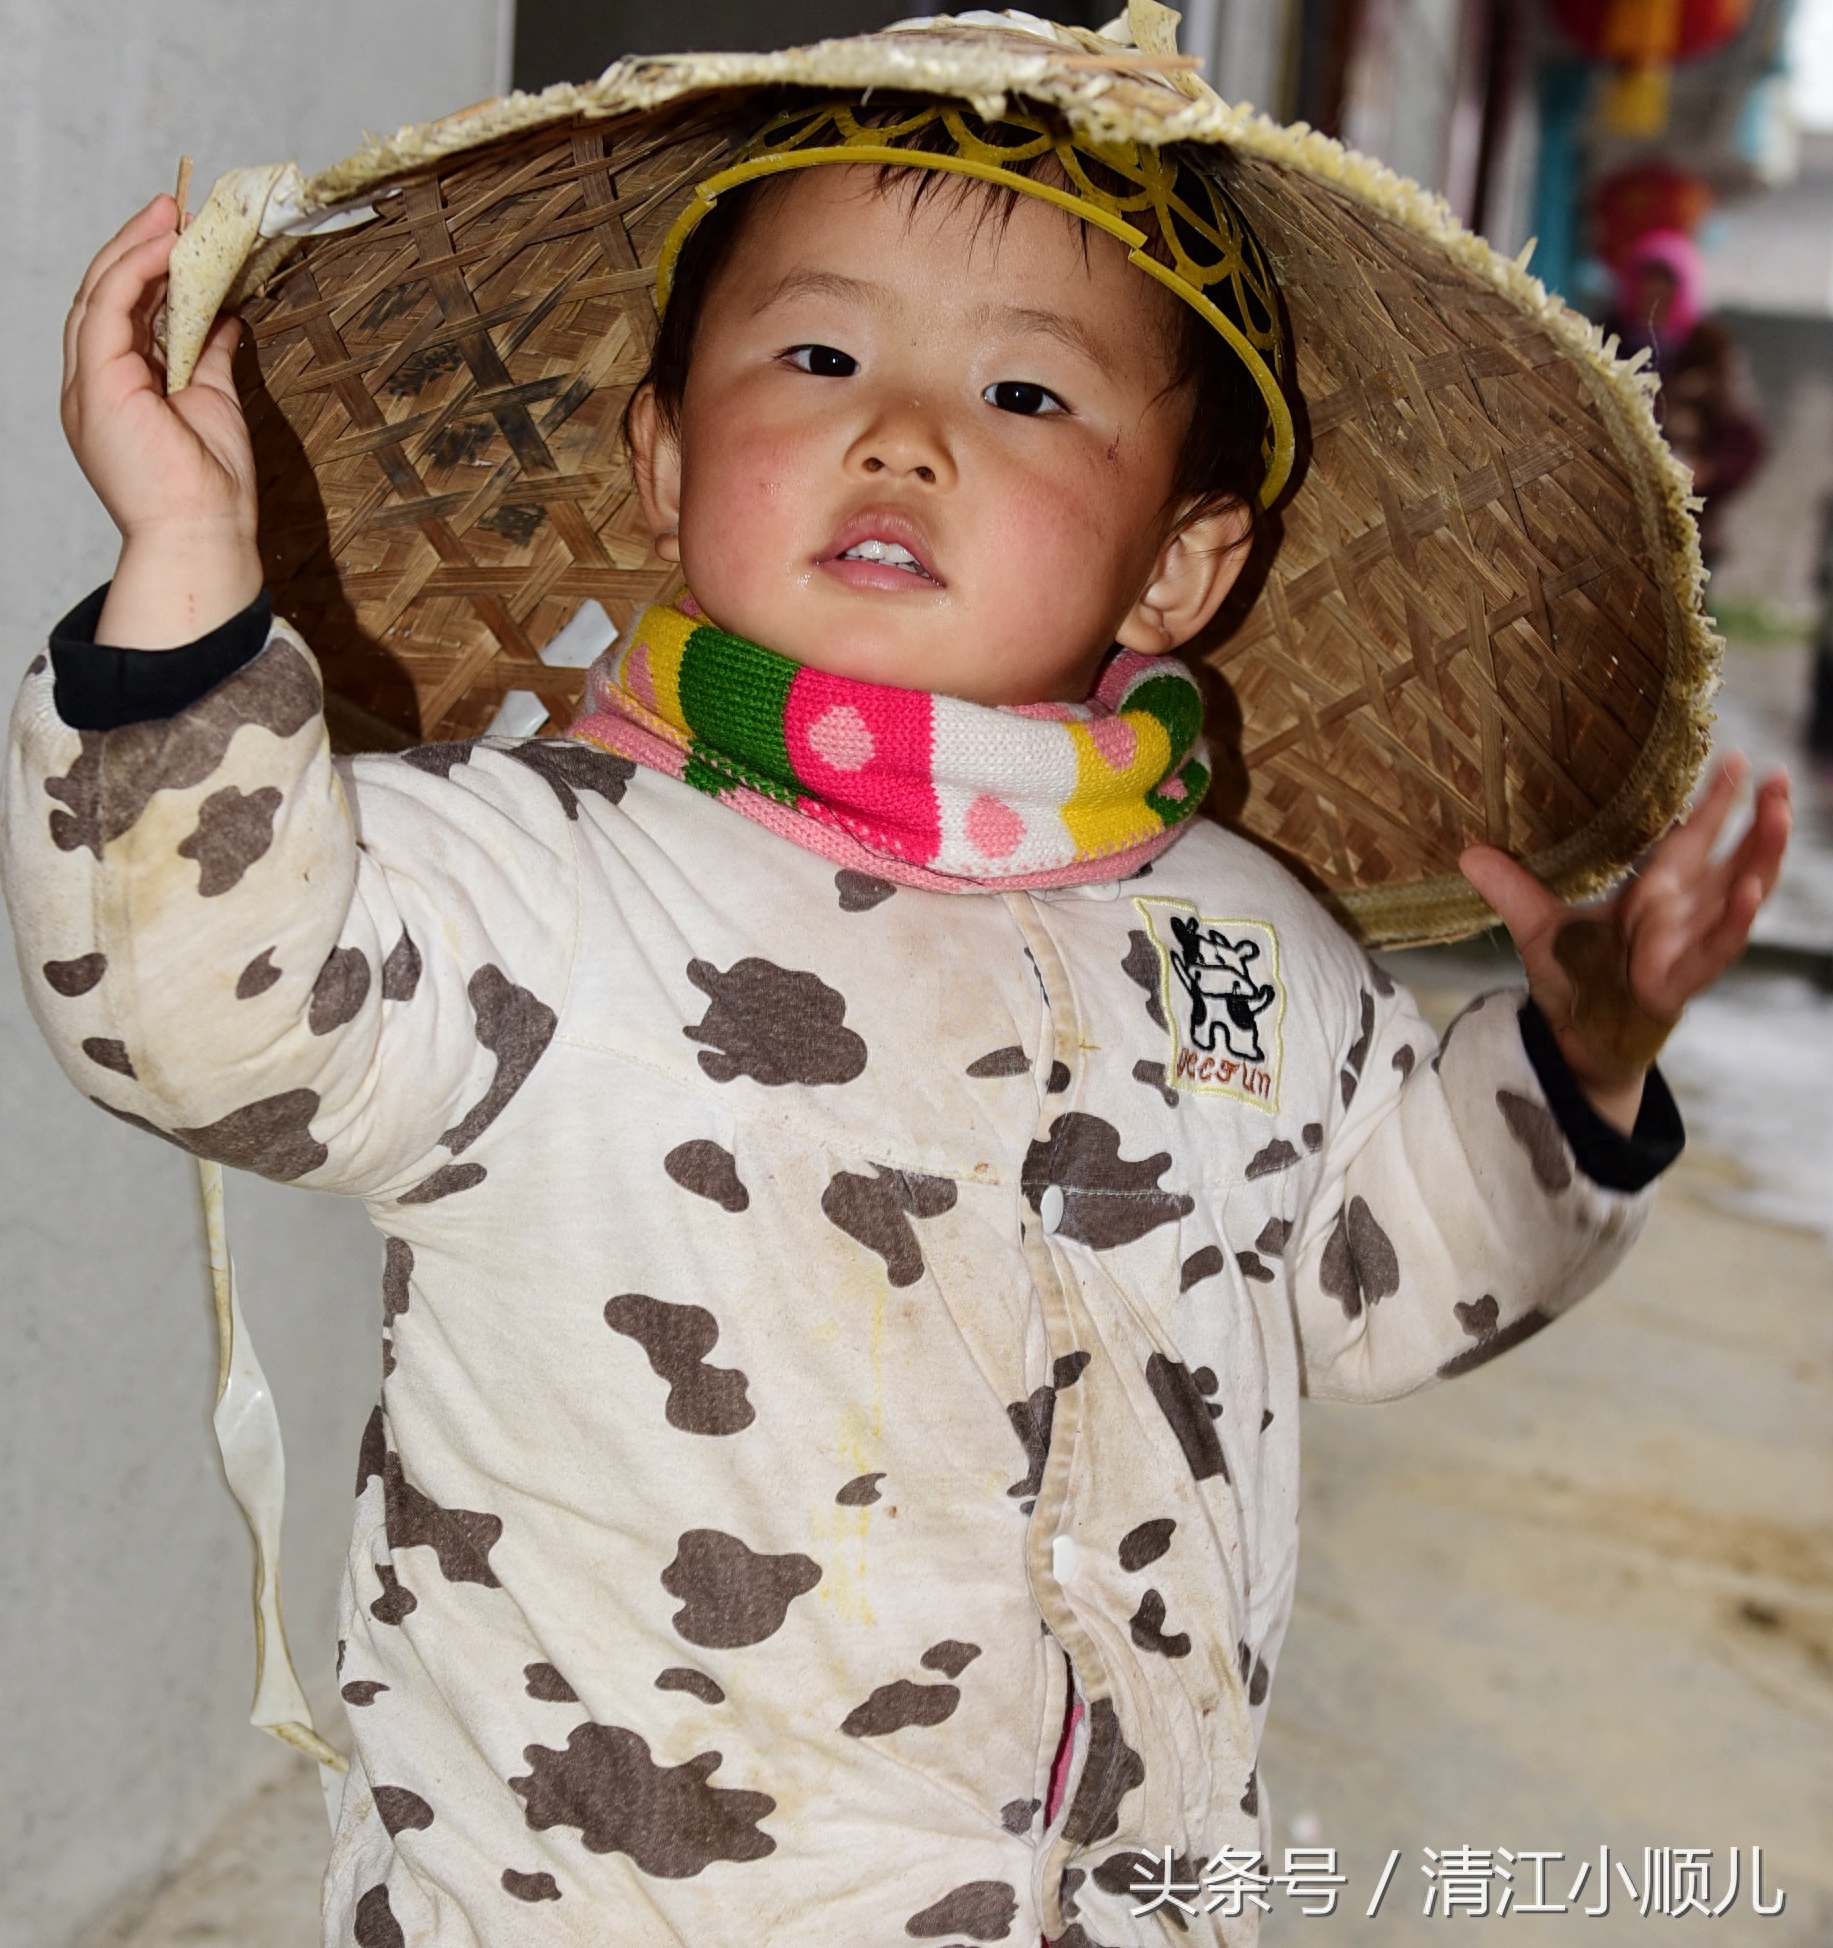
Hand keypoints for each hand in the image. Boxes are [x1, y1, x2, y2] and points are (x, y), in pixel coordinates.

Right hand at [61, 195, 260, 646]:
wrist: (202, 535)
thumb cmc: (210, 490)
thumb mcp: (213, 404)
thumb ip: (209, 359)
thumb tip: (223, 318)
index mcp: (118, 391)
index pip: (123, 314)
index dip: (147, 271)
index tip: (181, 239)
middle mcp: (94, 384)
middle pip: (104, 296)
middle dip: (137, 247)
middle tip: (174, 210)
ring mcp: (88, 383)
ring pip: (99, 293)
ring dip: (134, 247)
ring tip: (171, 213)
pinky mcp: (97, 382)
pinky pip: (107, 307)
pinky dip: (132, 270)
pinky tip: (163, 246)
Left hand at [1459, 756, 1791, 1132]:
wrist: (1573, 1038)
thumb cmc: (1573, 979)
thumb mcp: (1538, 925)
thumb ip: (1511, 888)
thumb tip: (1467, 852)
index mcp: (1654, 893)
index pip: (1694, 837)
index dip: (1717, 801)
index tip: (1734, 759)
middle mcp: (1680, 914)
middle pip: (1734, 858)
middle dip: (1762, 819)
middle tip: (1782, 777)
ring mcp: (1686, 946)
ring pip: (1740, 896)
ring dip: (1763, 857)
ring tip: (1779, 817)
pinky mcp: (1681, 980)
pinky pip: (1717, 950)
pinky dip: (1733, 922)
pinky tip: (1751, 892)